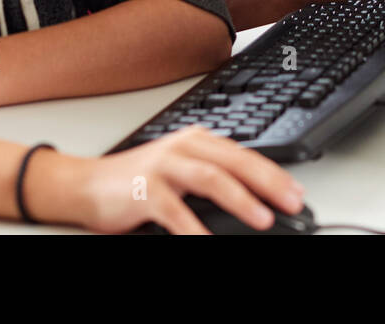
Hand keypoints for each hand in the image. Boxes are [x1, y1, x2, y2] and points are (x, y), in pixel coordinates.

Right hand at [59, 126, 304, 233]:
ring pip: (211, 178)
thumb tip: (256, 198)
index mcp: (197, 140)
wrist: (87, 184)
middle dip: (268, 183)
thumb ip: (214, 176)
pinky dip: (195, 229)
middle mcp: (183, 147)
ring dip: (240, 199)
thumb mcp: (181, 170)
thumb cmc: (138, 180)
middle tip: (292, 202)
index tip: (297, 192)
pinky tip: (209, 242)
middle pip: (234, 161)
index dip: (274, 173)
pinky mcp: (144, 189)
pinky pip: (176, 212)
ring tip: (262, 218)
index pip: (244, 154)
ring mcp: (163, 166)